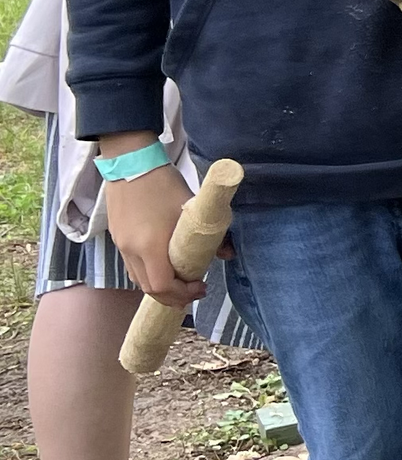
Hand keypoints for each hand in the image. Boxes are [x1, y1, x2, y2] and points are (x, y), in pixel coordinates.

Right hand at [99, 146, 210, 307]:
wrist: (130, 163)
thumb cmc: (163, 184)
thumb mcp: (193, 207)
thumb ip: (212, 233)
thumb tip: (228, 254)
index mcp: (150, 246)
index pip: (162, 286)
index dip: (182, 293)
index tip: (201, 286)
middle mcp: (131, 250)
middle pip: (148, 288)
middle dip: (172, 296)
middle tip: (193, 291)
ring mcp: (121, 245)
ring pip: (138, 278)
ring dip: (159, 285)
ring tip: (180, 281)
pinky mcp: (117, 237)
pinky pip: (131, 265)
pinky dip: (148, 272)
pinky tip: (163, 265)